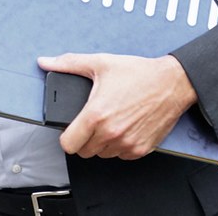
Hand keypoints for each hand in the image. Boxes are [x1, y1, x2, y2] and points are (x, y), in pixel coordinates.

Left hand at [37, 53, 197, 159]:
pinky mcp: (141, 149)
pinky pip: (121, 155)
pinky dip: (119, 145)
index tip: (70, 130)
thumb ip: (69, 64)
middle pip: (84, 152)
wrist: (172, 83)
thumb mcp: (100, 63)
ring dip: (101, 143)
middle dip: (84, 139)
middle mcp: (110, 133)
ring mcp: (127, 143)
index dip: (66, 137)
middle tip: (91, 122)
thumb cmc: (138, 73)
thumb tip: (46, 62)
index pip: (68, 144)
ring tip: (109, 122)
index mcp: (96, 115)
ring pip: (102, 154)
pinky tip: (123, 127)